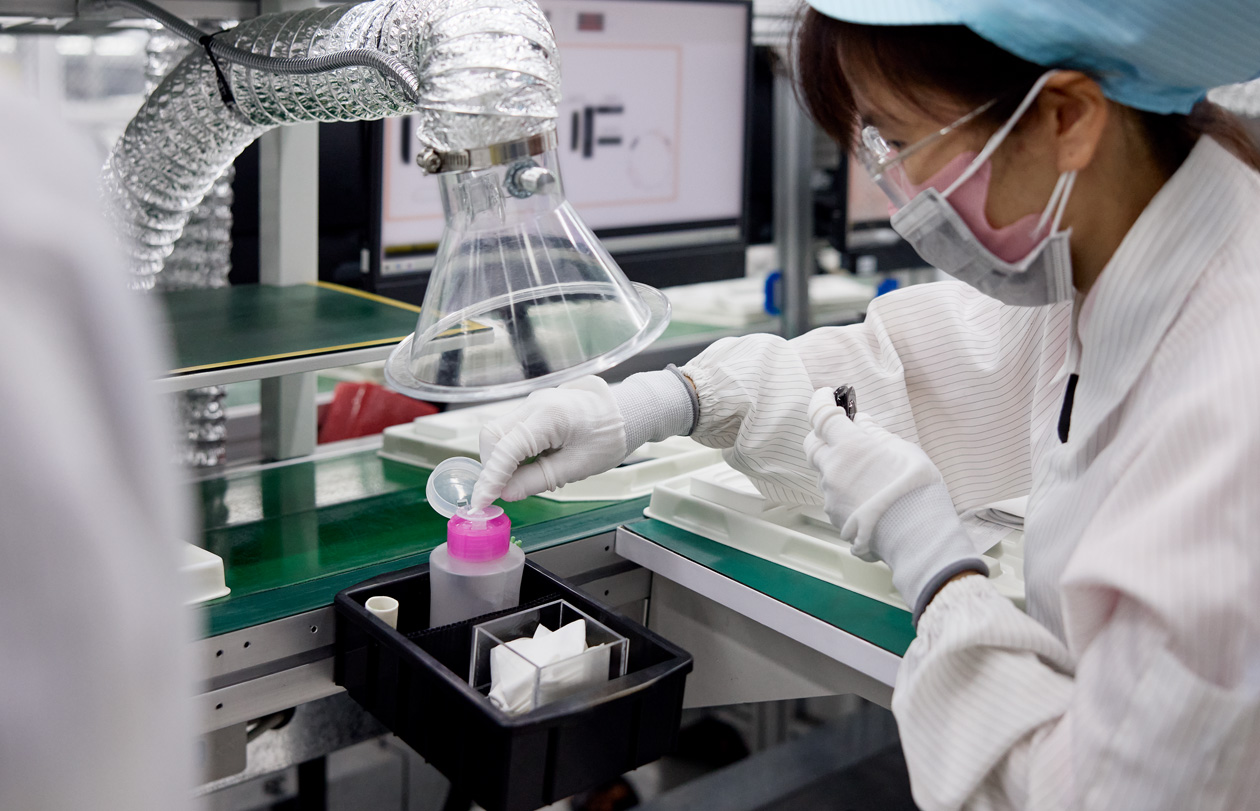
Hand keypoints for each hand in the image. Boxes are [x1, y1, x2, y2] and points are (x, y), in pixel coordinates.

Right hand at [470, 369, 695, 508]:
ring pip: (499, 432)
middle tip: (509, 490)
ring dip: (503, 459)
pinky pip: (513, 429)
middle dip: (494, 467)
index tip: (480, 503)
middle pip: (493, 436)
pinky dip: (514, 450)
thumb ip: (537, 480)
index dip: (490, 479)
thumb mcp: (576, 467)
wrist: (627, 412)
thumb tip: (506, 493)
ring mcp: (533, 403)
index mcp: (547, 416)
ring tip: (529, 476)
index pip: (505, 449)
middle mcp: (534, 404)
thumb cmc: (608, 438)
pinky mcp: (535, 408)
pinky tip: (533, 463)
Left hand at [804, 388, 986, 620]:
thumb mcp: (905, 452)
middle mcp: (832, 469)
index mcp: (849, 447)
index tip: (826, 395)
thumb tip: (862, 423)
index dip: (820, 401)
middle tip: (841, 434)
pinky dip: (844, 489)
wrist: (916, 536)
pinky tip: (866, 495)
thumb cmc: (916, 489)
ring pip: (823, 472)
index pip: (821, 415)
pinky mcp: (834, 516)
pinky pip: (833, 495)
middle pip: (812, 444)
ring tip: (865, 472)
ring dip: (836, 465)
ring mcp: (830, 495)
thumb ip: (878, 435)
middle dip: (822, 435)